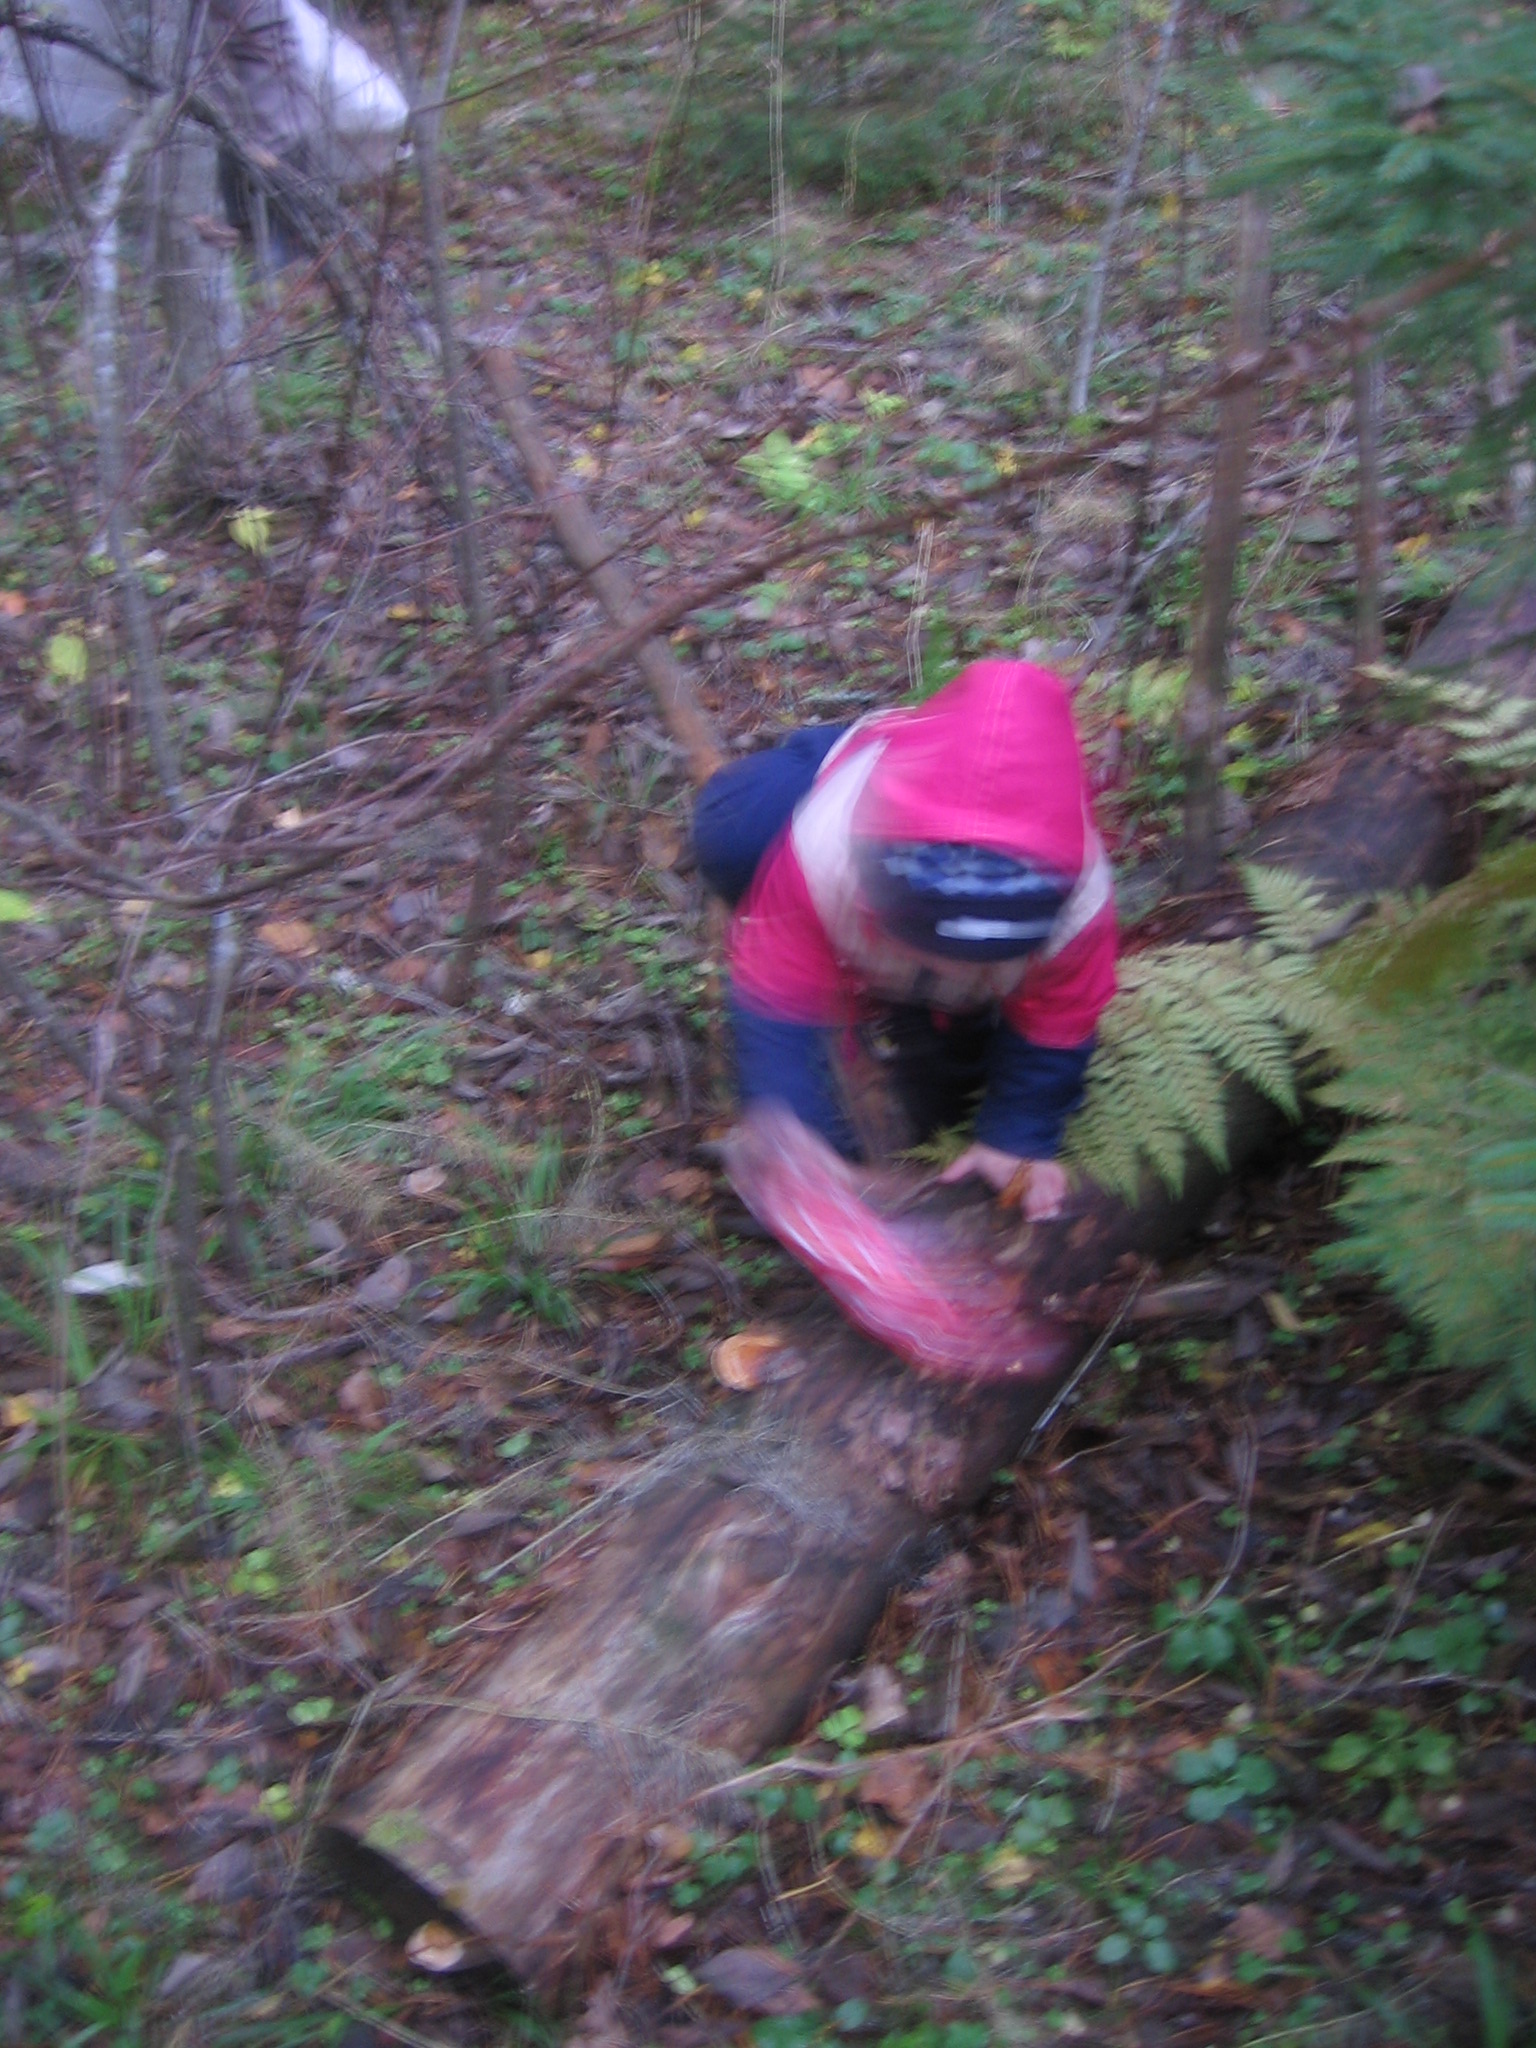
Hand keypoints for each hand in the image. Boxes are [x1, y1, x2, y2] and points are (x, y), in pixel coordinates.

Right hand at [938, 1145, 1068, 1219]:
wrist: (1011, 1127)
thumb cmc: (993, 1145)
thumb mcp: (975, 1155)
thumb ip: (960, 1166)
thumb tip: (941, 1177)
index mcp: (1011, 1185)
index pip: (1021, 1201)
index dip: (1029, 1208)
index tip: (1033, 1215)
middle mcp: (1025, 1183)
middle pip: (1037, 1200)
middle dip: (1042, 1206)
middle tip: (1046, 1211)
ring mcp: (1039, 1175)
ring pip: (1049, 1193)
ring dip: (1052, 1198)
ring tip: (1054, 1204)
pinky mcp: (1051, 1167)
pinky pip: (1059, 1179)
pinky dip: (1060, 1185)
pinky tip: (1061, 1191)